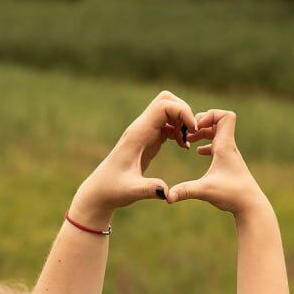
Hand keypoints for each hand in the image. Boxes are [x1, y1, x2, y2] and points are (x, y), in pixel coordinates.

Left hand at [70, 91, 196, 228]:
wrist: (101, 191)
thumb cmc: (113, 190)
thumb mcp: (131, 192)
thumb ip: (148, 189)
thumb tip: (166, 192)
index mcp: (138, 134)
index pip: (163, 106)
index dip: (182, 112)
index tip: (192, 131)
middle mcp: (140, 128)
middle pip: (166, 100)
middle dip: (183, 111)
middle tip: (191, 133)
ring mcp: (144, 132)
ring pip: (167, 110)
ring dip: (182, 121)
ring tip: (186, 142)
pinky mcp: (148, 139)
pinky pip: (167, 124)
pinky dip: (178, 129)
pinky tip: (182, 146)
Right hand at [166, 109, 267, 218]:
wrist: (250, 206)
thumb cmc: (232, 195)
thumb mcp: (205, 191)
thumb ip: (185, 191)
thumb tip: (166, 196)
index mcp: (225, 146)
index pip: (225, 116)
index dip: (209, 115)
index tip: (196, 127)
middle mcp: (229, 147)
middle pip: (219, 120)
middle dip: (202, 122)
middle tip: (189, 133)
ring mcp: (230, 154)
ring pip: (218, 132)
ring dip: (204, 133)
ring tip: (191, 141)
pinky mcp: (229, 163)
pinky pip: (219, 144)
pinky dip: (208, 144)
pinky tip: (200, 153)